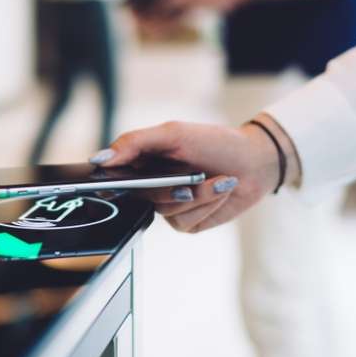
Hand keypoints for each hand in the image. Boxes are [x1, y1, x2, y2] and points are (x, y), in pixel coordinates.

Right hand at [90, 115, 299, 232]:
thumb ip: (135, 142)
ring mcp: (168, 206)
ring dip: (198, 194)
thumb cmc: (216, 142)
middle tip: (191, 178)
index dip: (110, 181)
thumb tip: (100, 159)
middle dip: (170, 187)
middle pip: (140, 196)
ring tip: (219, 179)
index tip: (113, 184)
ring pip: (166, 210)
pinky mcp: (187, 223)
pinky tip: (221, 190)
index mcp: (142, 161)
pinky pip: (184, 221)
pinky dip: (207, 205)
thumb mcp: (174, 134)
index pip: (112, 174)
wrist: (255, 162)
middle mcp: (151, 186)